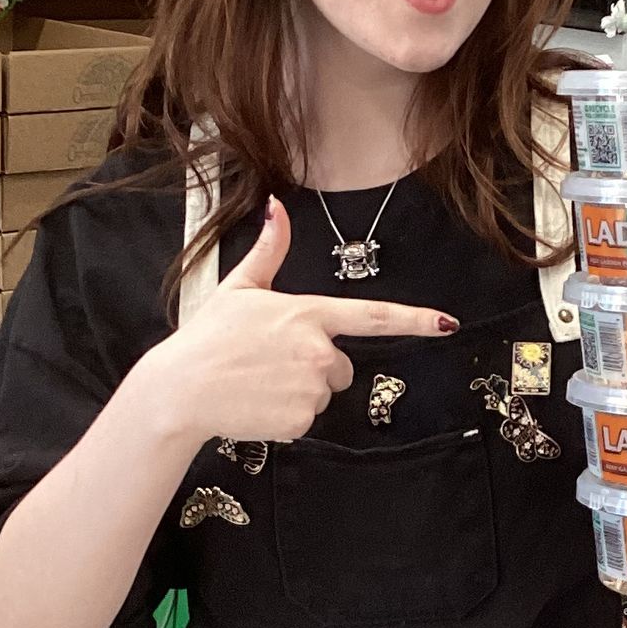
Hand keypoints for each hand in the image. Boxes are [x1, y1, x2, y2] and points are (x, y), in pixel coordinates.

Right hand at [131, 198, 457, 446]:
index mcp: (309, 313)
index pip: (374, 316)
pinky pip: (307, 420)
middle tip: (271, 363)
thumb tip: (275, 208)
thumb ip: (269, 250)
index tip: (446, 324)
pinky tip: (258, 404)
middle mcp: (319, 350)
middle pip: (341, 366)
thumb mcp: (238, 287)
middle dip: (314, 367)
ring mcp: (312, 387)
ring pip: (324, 394)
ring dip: (299, 392)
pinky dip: (286, 417)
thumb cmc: (206, 338)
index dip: (415, 320)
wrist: (180, 389)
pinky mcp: (302, 419)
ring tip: (260, 382)